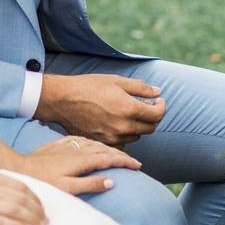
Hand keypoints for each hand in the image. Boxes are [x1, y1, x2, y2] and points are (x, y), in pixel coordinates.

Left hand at [17, 137, 140, 195]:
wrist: (20, 168)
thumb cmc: (44, 182)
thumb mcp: (68, 187)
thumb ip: (90, 184)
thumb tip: (112, 181)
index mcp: (82, 160)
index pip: (110, 158)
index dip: (125, 162)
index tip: (137, 165)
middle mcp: (77, 150)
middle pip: (104, 149)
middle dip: (120, 154)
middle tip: (133, 161)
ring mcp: (67, 145)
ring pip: (94, 143)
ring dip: (108, 148)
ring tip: (118, 153)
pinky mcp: (59, 144)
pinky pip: (81, 140)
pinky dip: (92, 142)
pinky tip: (93, 145)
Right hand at [35, 73, 164, 146]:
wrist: (63, 100)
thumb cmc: (89, 87)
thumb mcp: (117, 80)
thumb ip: (141, 88)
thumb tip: (157, 92)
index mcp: (129, 109)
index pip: (157, 115)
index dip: (161, 107)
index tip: (157, 101)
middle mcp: (123, 127)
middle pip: (150, 128)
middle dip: (151, 116)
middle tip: (145, 106)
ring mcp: (113, 137)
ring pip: (136, 136)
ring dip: (138, 126)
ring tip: (128, 114)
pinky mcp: (103, 143)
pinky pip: (122, 143)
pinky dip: (124, 135)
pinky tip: (117, 124)